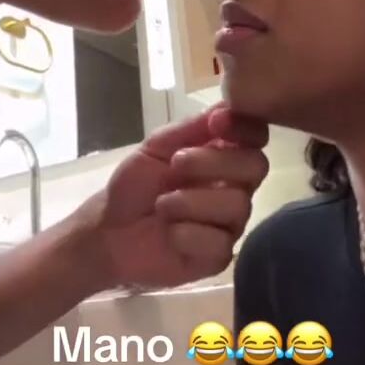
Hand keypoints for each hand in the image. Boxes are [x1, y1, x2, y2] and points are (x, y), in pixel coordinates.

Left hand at [75, 105, 268, 291]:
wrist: (109, 230)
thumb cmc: (134, 185)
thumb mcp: (156, 147)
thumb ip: (191, 127)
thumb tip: (227, 107)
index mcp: (223, 157)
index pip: (256, 137)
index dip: (244, 128)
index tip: (216, 125)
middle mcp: (235, 188)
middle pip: (256, 167)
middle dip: (215, 162)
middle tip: (177, 164)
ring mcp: (229, 223)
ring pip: (238, 205)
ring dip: (191, 201)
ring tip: (162, 206)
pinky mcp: (218, 256)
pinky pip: (220, 242)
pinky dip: (188, 234)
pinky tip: (169, 234)